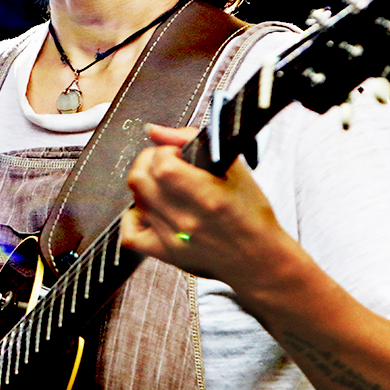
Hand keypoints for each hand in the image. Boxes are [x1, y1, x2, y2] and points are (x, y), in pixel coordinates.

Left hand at [120, 123, 290, 288]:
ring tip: (165, 186)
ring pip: (136, 200)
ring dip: (146, 186)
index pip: (161, 163)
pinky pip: (130, 235)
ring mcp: (172, 238)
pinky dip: (133, 218)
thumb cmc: (252, 215)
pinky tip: (149, 210)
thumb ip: (193, 142)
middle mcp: (185, 218)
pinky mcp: (166, 254)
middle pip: (139, 179)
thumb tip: (155, 130)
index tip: (178, 153)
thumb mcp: (235, 170)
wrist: (259, 259)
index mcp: (206, 195)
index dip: (165, 151)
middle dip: (148, 162)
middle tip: (166, 163)